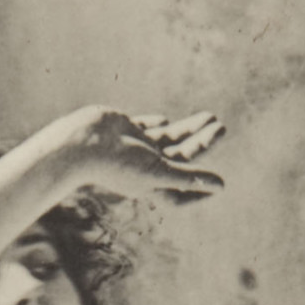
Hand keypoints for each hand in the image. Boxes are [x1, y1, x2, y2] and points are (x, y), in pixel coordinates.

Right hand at [56, 108, 225, 204]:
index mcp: (153, 181)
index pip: (182, 187)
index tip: (220, 186)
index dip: (201, 188)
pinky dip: (157, 124)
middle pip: (182, 155)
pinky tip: (167, 121)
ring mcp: (135, 147)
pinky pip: (145, 127)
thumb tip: (221, 187)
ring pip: (169, 138)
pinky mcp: (124, 129)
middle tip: (221, 127)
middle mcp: (146, 166)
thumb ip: (189, 178)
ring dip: (190, 128)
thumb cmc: (119, 162)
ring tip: (210, 116)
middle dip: (202, 142)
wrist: (83, 142)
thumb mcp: (159, 171)